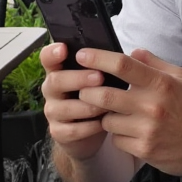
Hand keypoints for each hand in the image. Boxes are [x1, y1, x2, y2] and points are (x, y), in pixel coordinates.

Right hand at [39, 42, 112, 160]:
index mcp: (58, 70)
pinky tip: (103, 123)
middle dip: (78, 78)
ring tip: (106, 105)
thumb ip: (105, 65)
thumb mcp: (97, 79)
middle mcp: (51, 89)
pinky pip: (72, 130)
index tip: (64, 48)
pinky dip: (89, 127)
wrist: (88, 133)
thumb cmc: (95, 96)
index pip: (47, 58)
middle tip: (100, 77)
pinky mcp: (58, 132)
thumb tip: (133, 53)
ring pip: (64, 108)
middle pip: (56, 81)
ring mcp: (52, 111)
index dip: (52, 52)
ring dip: (87, 106)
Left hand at [75, 46, 181, 177]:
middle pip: (104, 94)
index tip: (82, 55)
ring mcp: (146, 129)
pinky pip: (116, 139)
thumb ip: (155, 63)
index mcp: (160, 83)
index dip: (97, 58)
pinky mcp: (144, 149)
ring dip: (105, 116)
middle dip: (87, 91)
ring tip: (116, 113)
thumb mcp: (181, 78)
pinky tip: (130, 132)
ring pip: (107, 120)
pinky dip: (118, 135)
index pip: (122, 65)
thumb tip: (133, 52)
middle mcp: (152, 105)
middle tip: (84, 89)